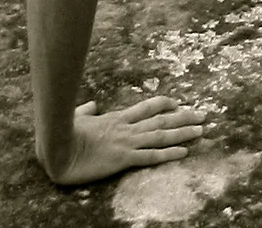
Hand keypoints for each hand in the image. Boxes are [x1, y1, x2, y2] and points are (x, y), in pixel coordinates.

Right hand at [44, 96, 209, 185]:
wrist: (57, 146)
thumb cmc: (63, 133)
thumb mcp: (77, 118)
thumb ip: (87, 111)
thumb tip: (93, 105)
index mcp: (117, 118)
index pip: (147, 107)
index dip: (165, 104)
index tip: (179, 103)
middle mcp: (126, 127)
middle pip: (162, 119)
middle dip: (185, 116)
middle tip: (204, 114)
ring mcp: (126, 142)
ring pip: (161, 134)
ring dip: (184, 132)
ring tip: (202, 130)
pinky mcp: (122, 158)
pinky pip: (150, 156)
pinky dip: (169, 153)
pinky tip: (184, 152)